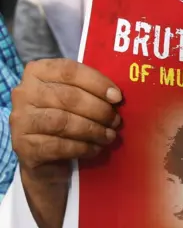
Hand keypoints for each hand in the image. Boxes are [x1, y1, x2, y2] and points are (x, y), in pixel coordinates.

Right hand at [11, 58, 122, 181]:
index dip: (97, 83)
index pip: (69, 70)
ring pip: (63, 122)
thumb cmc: (65, 118)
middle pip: (68, 97)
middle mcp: (24, 92)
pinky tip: (95, 149)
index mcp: (38, 71)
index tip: (117, 97)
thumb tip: (116, 96)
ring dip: (92, 130)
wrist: (45, 157)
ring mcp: (21, 119)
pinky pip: (58, 145)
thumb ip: (90, 89)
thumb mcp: (76, 96)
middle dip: (98, 110)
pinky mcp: (23, 146)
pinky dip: (82, 147)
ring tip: (109, 136)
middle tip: (116, 121)